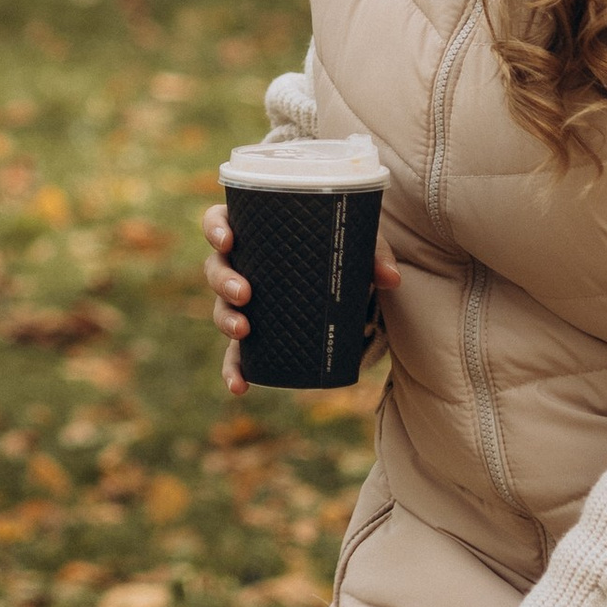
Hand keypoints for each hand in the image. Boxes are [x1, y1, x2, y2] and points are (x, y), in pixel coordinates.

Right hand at [201, 199, 398, 402]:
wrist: (345, 282)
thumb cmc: (339, 249)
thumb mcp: (356, 244)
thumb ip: (374, 254)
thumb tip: (391, 279)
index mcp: (255, 230)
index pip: (219, 221)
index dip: (215, 228)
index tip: (228, 240)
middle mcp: (243, 264)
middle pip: (215, 267)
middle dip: (224, 281)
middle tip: (245, 292)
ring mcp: (245, 301)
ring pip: (221, 308)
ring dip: (225, 319)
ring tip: (244, 330)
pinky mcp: (257, 333)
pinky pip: (236, 353)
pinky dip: (234, 369)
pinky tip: (239, 386)